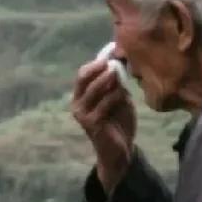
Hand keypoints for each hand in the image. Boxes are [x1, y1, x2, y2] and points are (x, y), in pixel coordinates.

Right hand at [71, 59, 136, 193]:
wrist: (120, 149)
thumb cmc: (119, 121)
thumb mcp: (118, 98)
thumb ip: (116, 83)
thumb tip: (119, 61)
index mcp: (81, 96)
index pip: (83, 74)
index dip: (96, 62)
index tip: (112, 51)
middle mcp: (77, 103)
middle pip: (84, 78)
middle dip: (99, 67)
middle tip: (115, 60)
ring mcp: (82, 114)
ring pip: (94, 89)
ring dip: (108, 80)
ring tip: (118, 73)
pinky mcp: (90, 124)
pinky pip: (104, 104)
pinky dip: (114, 97)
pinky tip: (124, 95)